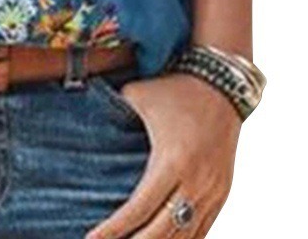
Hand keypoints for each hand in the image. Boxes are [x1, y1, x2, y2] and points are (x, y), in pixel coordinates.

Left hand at [86, 73, 240, 238]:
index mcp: (172, 161)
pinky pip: (203, 231)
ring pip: (185, 238)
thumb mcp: (139, 95)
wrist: (223, 84)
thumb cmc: (175, 88)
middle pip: (162, 232)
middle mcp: (195, 182)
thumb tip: (84, 118)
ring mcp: (212, 192)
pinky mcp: (222, 194)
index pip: (139, 209)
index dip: (115, 230)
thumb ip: (114, 111)